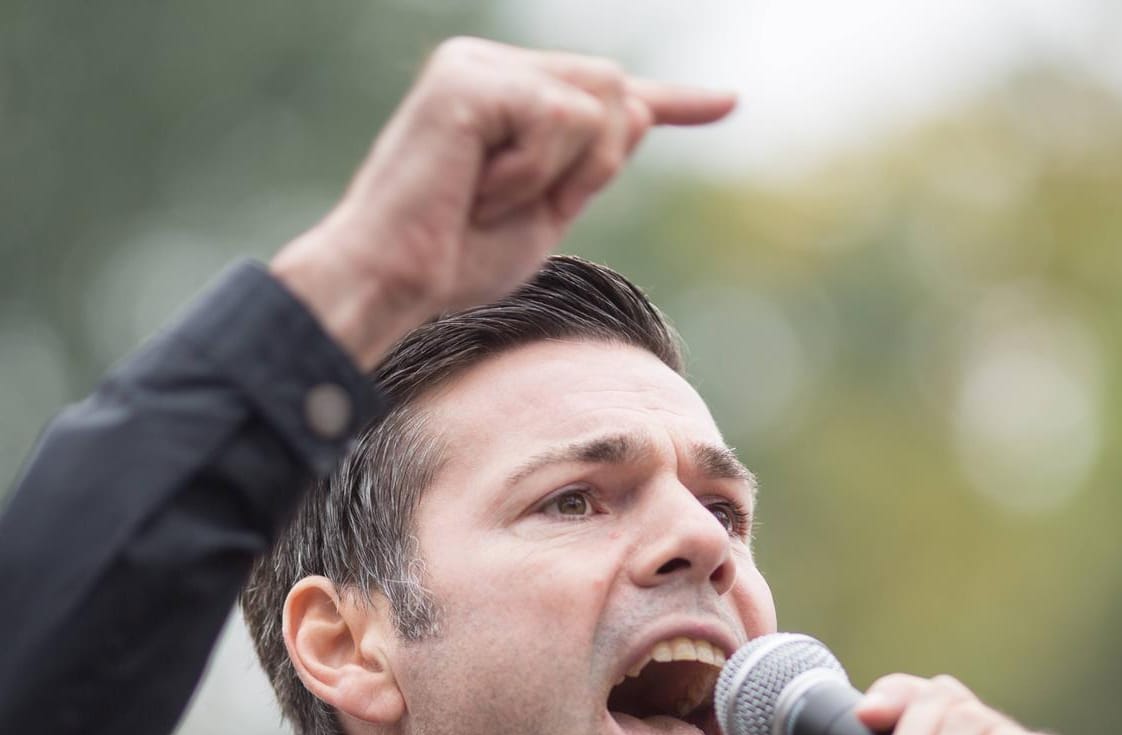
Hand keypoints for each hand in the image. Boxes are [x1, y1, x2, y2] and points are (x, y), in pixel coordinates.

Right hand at [270, 38, 735, 367]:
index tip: (729, 101)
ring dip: (560, 170)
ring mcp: (475, 66)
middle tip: (520, 203)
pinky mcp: (466, 81)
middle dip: (593, 161)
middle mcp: (489, 66)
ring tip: (490, 198)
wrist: (392, 282)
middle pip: (612, 89)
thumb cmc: (452, 261)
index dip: (673, 102)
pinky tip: (477, 189)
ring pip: (593, 103)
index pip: (604, 94)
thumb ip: (589, 163)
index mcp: (506, 95)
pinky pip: (555, 118)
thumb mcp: (544, 211)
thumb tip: (638, 111)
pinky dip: (530, 172)